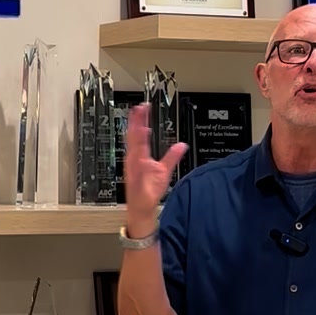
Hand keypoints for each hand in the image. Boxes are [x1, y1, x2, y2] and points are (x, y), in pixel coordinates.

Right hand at [123, 103, 187, 229]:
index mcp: (140, 156)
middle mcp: (135, 160)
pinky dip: (137, 159)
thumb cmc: (149, 190)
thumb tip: (182, 145)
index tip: (143, 107)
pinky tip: (140, 152)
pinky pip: (137, 168)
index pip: (140, 134)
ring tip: (140, 125)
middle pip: (134, 137)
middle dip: (135, 123)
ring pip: (133, 149)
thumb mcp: (164, 170)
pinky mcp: (136, 179)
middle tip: (139, 108)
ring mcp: (134, 169)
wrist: (143, 207)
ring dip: (135, 138)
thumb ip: (172, 156)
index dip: (141, 120)